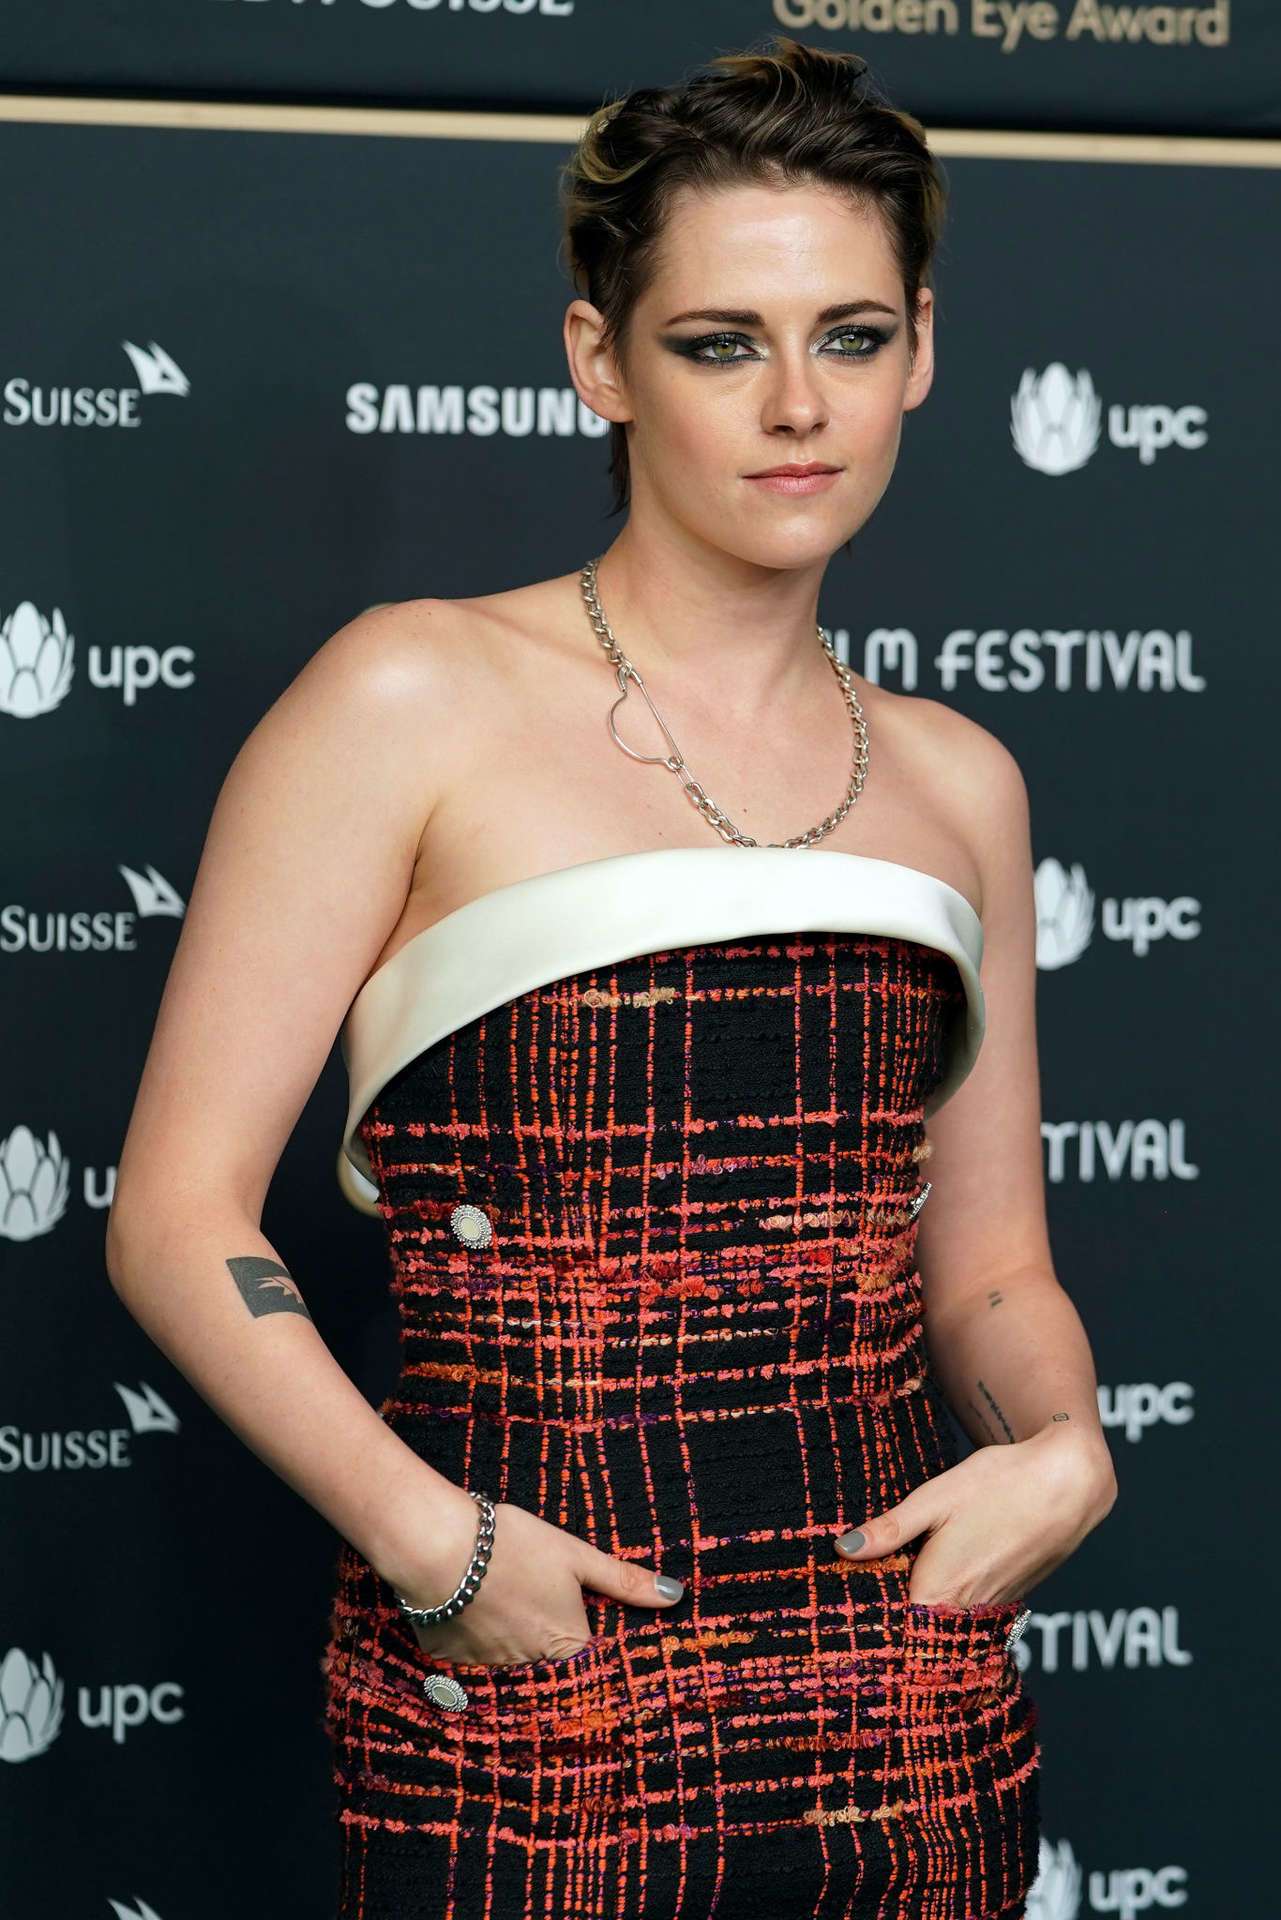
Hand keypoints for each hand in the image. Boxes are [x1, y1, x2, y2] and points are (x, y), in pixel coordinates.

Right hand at [396, 1499, 685, 1666]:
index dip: (586, 1642)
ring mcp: (486, 1671)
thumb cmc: (513, 1546)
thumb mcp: (575, 1555)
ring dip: (508, 1639)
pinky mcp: (449, 1665)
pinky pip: (468, 1659)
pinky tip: (468, 1609)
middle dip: (545, 1641)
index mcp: (565, 1645)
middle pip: (547, 1662)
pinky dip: (472, 1639)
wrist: (438, 1546)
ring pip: (507, 1660)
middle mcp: (529, 1669)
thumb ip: (624, 1580)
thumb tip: (675, 1596)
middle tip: (531, 1604)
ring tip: (499, 1599)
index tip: (581, 1629)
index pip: (589, 1660)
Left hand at [833, 1424, 1116, 1606]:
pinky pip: (967, 1609)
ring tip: (893, 1581)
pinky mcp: (1010, 1598)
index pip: (890, 1626)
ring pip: (942, 1618)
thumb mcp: (935, 1498)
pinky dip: (950, 1597)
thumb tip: (843, 1549)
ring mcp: (992, 1609)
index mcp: (938, 1592)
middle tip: (861, 1592)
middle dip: (891, 1614)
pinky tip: (940, 1569)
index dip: (867, 1617)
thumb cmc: (1000, 1485)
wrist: (1069, 1483)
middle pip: (915, 1626)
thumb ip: (890, 1529)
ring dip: (921, 1606)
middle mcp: (965, 1612)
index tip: (843, 1609)